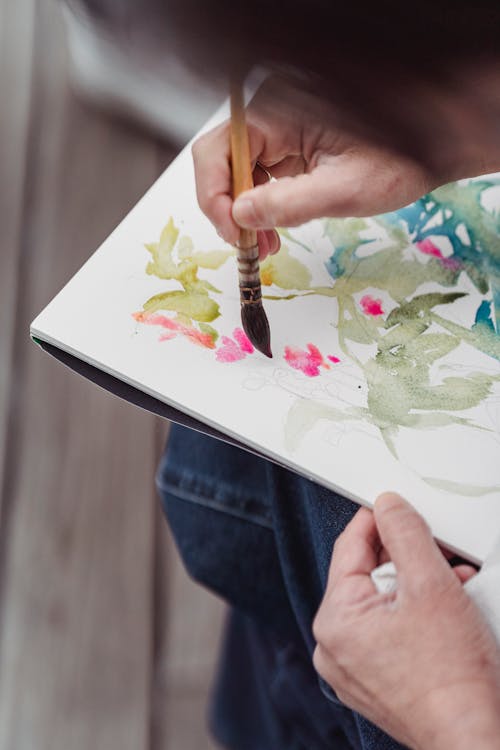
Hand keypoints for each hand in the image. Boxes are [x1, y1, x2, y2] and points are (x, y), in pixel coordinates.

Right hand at [192, 77, 446, 257]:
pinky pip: (258, 176)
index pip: (218, 149)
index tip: (233, 235)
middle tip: (248, 247)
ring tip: (264, 245)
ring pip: (236, 172)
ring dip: (243, 213)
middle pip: (222, 162)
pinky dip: (260, 207)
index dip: (214, 196)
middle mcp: (271, 112)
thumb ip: (289, 203)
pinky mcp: (288, 144)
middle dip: (229, 209)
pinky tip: (272, 231)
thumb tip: (239, 215)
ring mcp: (279, 127)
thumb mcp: (345, 190)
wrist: (427, 148)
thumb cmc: (398, 160)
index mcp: (279, 108)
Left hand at [312, 493, 499, 749]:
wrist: (474, 737)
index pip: (349, 546)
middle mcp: (335, 645)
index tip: (394, 504)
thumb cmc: (453, 680)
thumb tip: (388, 506)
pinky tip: (445, 615)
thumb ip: (405, 534)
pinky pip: (387, 629)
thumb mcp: (430, 585)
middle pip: (367, 574)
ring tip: (452, 587)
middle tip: (438, 551)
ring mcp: (352, 666)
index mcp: (335, 619)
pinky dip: (414, 615)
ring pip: (382, 601)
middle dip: (407, 558)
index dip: (376, 518)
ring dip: (417, 586)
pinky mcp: (373, 680)